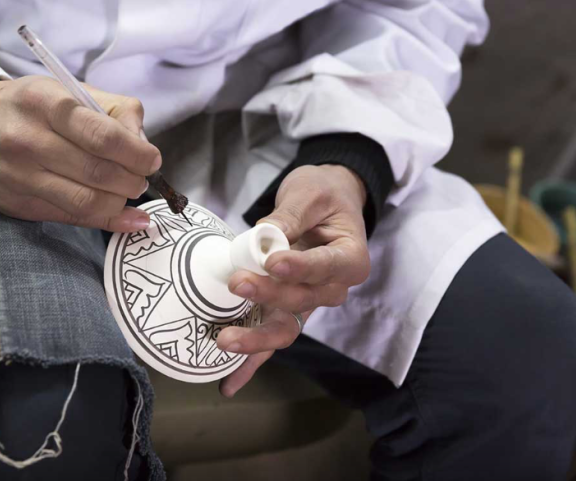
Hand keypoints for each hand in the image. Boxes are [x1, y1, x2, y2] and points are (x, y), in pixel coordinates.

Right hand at [0, 76, 161, 231]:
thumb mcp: (68, 90)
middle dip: (134, 180)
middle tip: (142, 178)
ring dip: (121, 203)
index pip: (104, 136)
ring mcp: (20, 177)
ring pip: (87, 202)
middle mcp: (29, 141)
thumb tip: (145, 146)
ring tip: (129, 193)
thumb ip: (115, 110)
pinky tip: (128, 218)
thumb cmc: (29, 106)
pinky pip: (71, 219)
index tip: (153, 160)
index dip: (138, 154)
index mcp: (47, 104)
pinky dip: (107, 221)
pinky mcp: (17, 205)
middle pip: (100, 172)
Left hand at [217, 164, 370, 396]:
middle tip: (237, 283)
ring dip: (256, 339)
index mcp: (349, 258)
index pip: (327, 266)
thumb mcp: (309, 193)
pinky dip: (252, 361)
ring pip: (286, 328)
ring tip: (225, 340)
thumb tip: (265, 237)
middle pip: (302, 300)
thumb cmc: (324, 195)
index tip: (274, 261)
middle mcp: (332, 288)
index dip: (301, 267)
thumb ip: (289, 216)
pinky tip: (229, 382)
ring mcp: (308, 303)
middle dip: (268, 295)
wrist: (326, 204)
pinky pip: (270, 337)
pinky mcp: (286, 309)